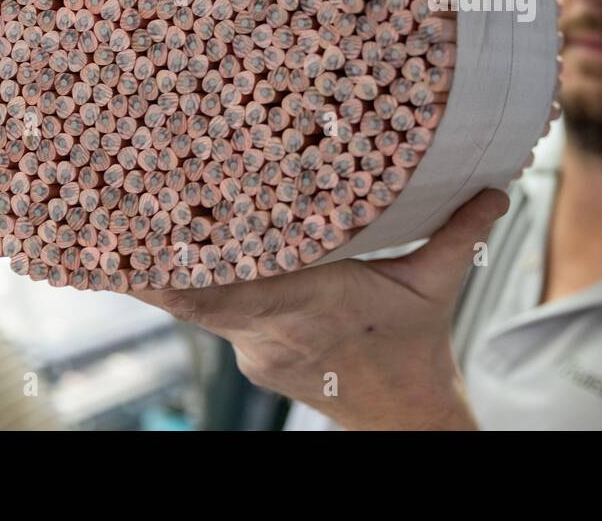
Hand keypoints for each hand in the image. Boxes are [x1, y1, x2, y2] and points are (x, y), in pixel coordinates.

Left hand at [132, 189, 509, 429]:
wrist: (402, 414)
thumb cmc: (415, 344)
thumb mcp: (438, 284)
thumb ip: (459, 233)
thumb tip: (496, 187)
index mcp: (311, 304)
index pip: (230, 286)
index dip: (178, 268)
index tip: (138, 238)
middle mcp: (272, 329)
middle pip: (191, 293)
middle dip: (149, 257)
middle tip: (105, 210)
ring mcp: (256, 345)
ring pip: (194, 302)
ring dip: (162, 267)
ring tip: (119, 220)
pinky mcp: (252, 351)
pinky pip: (210, 312)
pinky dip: (188, 285)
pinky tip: (165, 254)